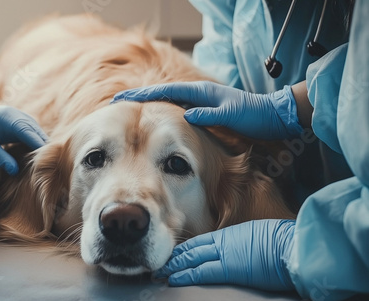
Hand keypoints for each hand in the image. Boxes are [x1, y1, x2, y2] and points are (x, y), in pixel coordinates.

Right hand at [111, 82, 302, 139]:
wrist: (271, 117)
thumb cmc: (252, 115)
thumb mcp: (231, 115)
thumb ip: (209, 115)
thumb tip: (186, 116)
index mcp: (200, 92)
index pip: (165, 91)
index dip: (143, 95)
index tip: (123, 98)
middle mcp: (197, 95)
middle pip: (161, 94)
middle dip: (139, 98)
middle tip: (117, 103)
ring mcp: (199, 103)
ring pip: (167, 103)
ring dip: (148, 106)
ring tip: (129, 111)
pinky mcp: (203, 112)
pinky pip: (176, 111)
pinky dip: (162, 113)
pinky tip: (154, 121)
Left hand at [155, 219, 295, 290]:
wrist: (294, 245)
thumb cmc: (284, 242)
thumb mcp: (260, 236)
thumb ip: (245, 242)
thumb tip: (243, 249)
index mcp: (231, 234)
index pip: (200, 242)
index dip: (184, 249)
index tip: (173, 255)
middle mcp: (223, 241)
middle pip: (191, 249)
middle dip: (173, 258)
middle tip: (158, 264)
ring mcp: (224, 254)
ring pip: (191, 259)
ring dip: (173, 266)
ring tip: (159, 272)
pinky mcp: (228, 268)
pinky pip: (200, 272)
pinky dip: (185, 275)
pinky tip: (173, 279)